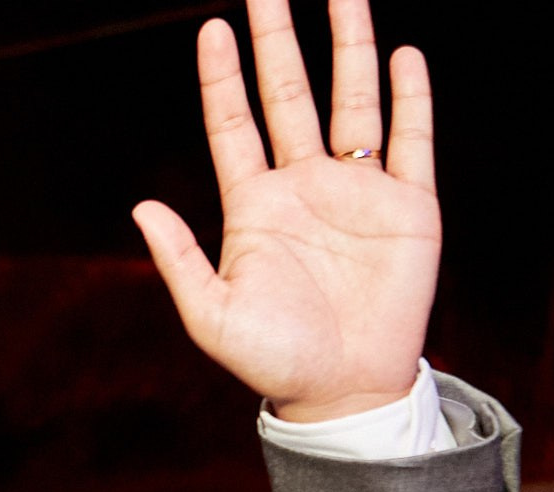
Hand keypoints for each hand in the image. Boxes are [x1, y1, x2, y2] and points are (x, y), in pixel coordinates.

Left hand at [133, 0, 438, 420]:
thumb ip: (179, 260)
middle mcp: (305, 186)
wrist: (343, 393)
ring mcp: (358, 191)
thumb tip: (141, 206)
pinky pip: (411, 140)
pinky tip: (402, 54)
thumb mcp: (213, 316)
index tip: (213, 27)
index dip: (223, 77)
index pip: (234, 125)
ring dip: (349, 47)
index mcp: (255, 206)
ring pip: (352, 101)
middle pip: (289, 95)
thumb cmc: (273, 361)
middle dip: (280, 41)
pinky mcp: (409, 207)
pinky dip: (410, 97)